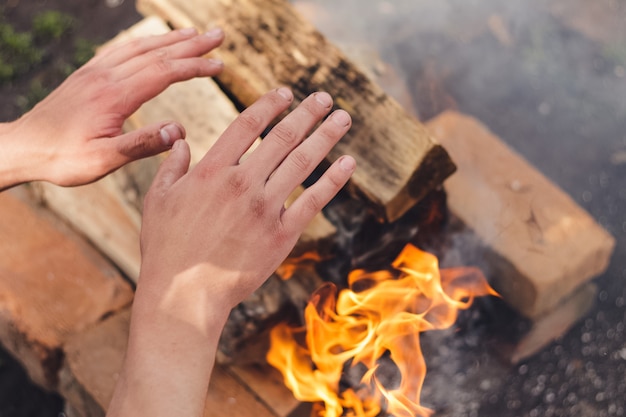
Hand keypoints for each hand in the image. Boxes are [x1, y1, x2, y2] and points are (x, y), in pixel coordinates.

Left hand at [0, 27, 223, 187]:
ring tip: (193, 34)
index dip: (194, 67)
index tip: (219, 65)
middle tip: (218, 35)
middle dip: (191, 44)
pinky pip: (120, 50)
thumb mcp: (102, 160)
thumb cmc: (63, 158)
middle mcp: (105, 76)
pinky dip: (144, 42)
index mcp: (114, 96)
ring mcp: (95, 72)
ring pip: (139, 48)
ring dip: (170, 39)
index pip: (163, 73)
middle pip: (156, 53)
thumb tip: (178, 131)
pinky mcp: (87, 74)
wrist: (23, 147)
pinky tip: (152, 43)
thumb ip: (140, 145)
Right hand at [138, 87, 354, 309]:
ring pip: (303, 162)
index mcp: (212, 170)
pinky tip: (348, 163)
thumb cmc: (167, 247)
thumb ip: (171, 165)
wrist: (185, 293)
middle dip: (307, 113)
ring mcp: (265, 208)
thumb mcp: (158, 199)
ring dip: (326, 137)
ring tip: (343, 119)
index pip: (247, 125)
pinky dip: (333, 180)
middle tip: (325, 98)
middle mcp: (242, 183)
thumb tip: (181, 140)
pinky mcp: (281, 234)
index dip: (270, 105)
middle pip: (283, 137)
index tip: (286, 93)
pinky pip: (313, 201)